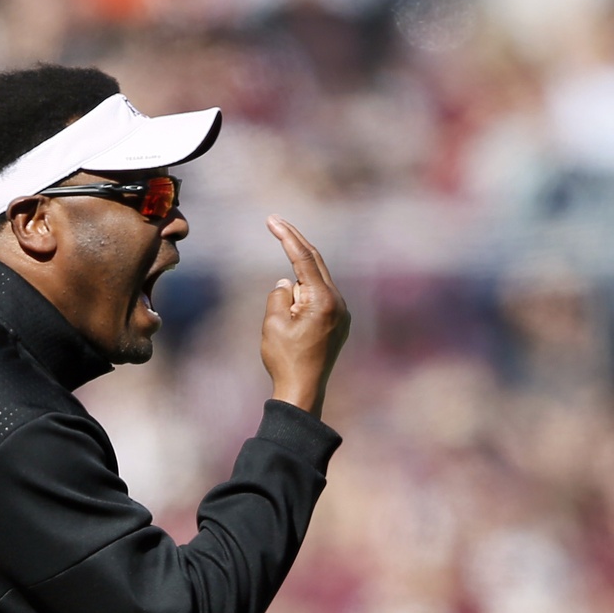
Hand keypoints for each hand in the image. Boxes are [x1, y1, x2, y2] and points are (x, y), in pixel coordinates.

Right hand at [259, 215, 349, 415]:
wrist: (303, 392)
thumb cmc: (285, 358)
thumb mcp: (273, 322)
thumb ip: (279, 295)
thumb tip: (287, 283)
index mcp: (323, 300)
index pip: (304, 259)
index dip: (287, 237)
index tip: (272, 220)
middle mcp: (338, 302)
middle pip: (315, 264)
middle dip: (294, 246)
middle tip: (275, 222)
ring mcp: (341, 313)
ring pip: (313, 286)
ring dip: (294, 290)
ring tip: (285, 329)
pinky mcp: (338, 323)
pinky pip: (318, 300)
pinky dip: (302, 300)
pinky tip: (293, 327)